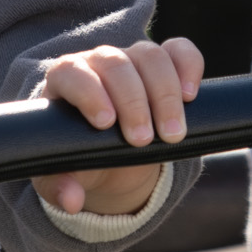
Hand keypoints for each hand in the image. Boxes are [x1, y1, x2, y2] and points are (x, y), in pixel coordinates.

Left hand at [32, 38, 202, 215]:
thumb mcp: (63, 174)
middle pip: (116, 63)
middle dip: (133, 102)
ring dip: (164, 93)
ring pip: (150, 56)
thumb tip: (72, 201)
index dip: (89, 92)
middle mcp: (98, 62)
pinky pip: (180, 50)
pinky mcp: (164, 62)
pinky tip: (192, 96)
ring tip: (172, 134)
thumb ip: (59, 186)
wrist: (109, 154)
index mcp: (66, 80)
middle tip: (143, 141)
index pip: (72, 71)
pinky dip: (189, 66)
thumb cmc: (80, 157)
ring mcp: (132, 58)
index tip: (106, 124)